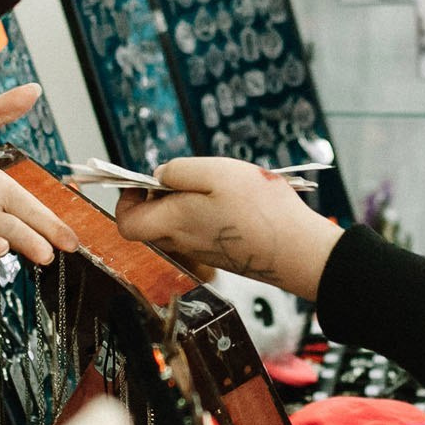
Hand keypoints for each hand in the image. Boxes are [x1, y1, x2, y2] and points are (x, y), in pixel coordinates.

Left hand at [114, 157, 340, 300]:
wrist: (298, 251)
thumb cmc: (259, 210)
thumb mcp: (215, 171)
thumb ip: (178, 171)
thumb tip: (159, 177)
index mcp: (174, 222)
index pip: (127, 223)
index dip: (127, 200)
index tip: (144, 181)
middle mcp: (184, 242)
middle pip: (153, 223)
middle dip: (160, 196)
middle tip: (185, 176)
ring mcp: (205, 251)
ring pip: (179, 226)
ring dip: (188, 203)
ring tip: (217, 185)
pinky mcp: (225, 254)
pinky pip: (203, 232)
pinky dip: (209, 215)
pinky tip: (236, 201)